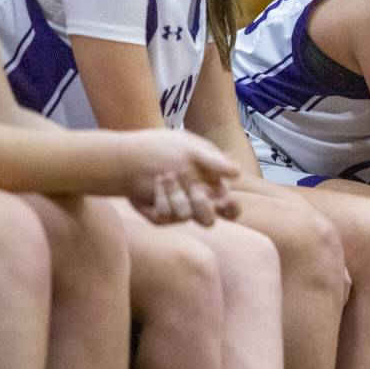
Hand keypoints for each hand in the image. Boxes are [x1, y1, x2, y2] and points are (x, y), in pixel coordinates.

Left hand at [122, 130, 240, 225]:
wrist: (131, 153)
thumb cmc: (165, 147)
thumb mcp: (191, 148)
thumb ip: (215, 161)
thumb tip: (237, 171)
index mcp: (210, 189)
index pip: (229, 208)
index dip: (232, 208)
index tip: (228, 199)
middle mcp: (195, 204)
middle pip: (208, 221)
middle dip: (203, 206)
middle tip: (195, 188)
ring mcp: (176, 212)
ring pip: (185, 216)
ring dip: (176, 194)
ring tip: (166, 175)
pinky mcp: (159, 216)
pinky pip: (164, 216)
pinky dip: (161, 196)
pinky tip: (156, 181)